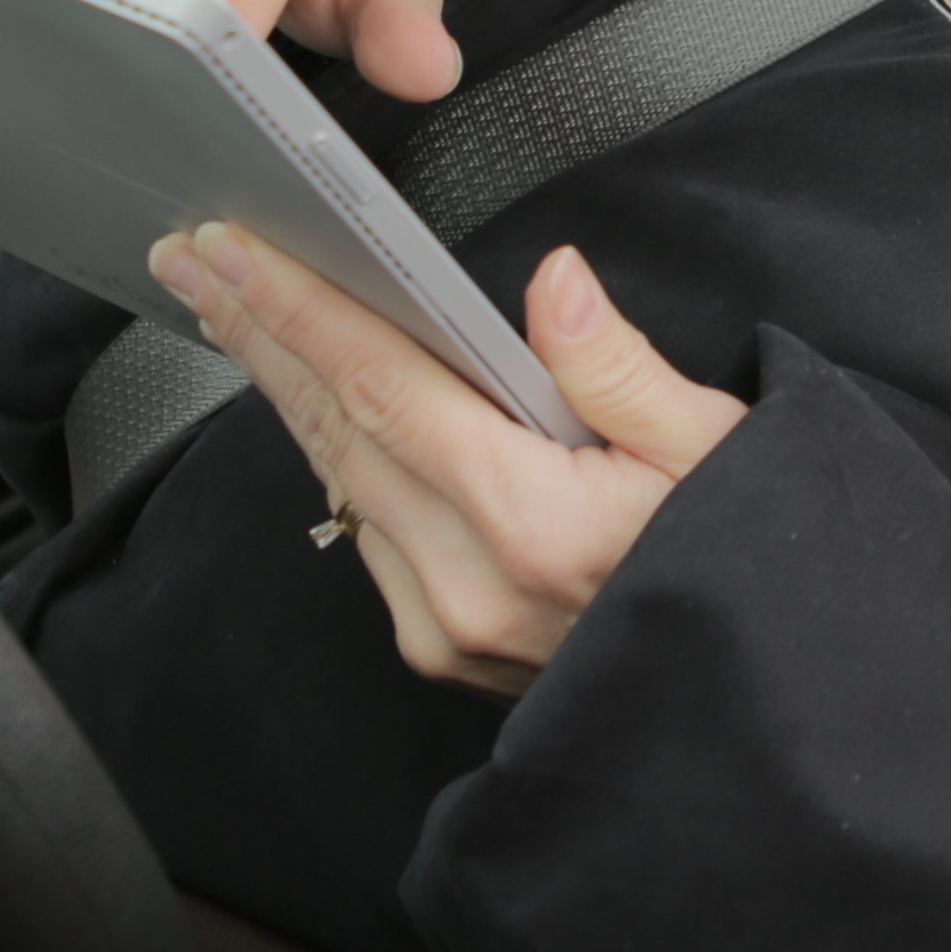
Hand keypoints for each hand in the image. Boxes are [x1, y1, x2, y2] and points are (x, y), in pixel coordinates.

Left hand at [151, 225, 745, 697]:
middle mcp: (469, 584)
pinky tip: (316, 401)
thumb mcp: (722, 448)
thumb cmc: (749, 564)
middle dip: (257, 333)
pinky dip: (338, 454)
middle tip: (193, 259)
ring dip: (286, 389)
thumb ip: (619, 365)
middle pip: (335, 428)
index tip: (232, 250)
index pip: (382, 387)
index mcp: (533, 524)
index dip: (296, 310)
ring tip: (235, 310)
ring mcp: (446, 625)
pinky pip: (364, 529)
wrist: (757, 702)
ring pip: (339, 479)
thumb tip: (554, 282)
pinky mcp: (442, 646)